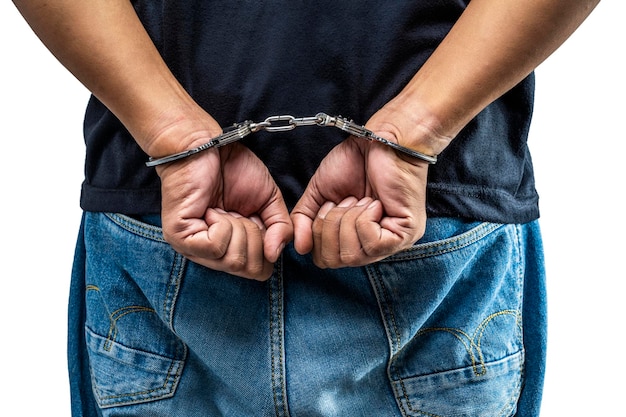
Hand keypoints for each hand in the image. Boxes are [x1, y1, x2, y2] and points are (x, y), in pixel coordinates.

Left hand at [157, 143, 292, 280]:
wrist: (207, 144)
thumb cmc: (234, 168)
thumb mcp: (269, 201)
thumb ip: (281, 229)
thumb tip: (275, 254)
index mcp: (231, 248)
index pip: (260, 270)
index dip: (267, 245)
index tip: (254, 218)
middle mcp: (211, 254)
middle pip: (250, 270)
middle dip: (255, 237)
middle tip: (239, 212)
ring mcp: (193, 248)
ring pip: (233, 260)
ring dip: (239, 228)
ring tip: (224, 209)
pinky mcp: (180, 238)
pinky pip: (215, 246)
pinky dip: (222, 225)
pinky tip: (211, 209)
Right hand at [291, 133, 428, 268]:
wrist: (379, 139)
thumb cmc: (354, 163)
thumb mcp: (320, 194)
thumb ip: (304, 220)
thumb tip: (299, 248)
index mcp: (354, 239)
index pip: (325, 259)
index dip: (318, 233)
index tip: (331, 203)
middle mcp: (374, 247)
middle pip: (336, 260)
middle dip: (331, 226)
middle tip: (346, 200)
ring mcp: (392, 242)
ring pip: (352, 255)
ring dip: (348, 220)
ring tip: (360, 199)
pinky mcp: (406, 234)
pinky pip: (372, 243)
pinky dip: (364, 218)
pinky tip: (375, 202)